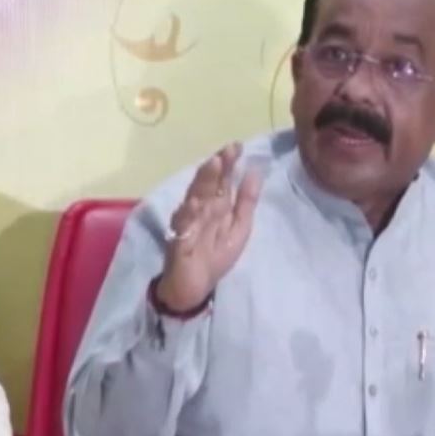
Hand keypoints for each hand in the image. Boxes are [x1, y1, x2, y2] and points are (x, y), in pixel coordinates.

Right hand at [155, 143, 262, 313]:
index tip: (237, 146)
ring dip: (203, 182)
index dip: (228, 164)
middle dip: (217, 167)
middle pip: (208, 185)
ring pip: (195, 199)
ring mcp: (188, 224)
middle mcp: (199, 211)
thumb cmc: (215, 256)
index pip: (221, 180)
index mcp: (215, 206)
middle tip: (228, 150)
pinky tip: (194, 203)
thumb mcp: (239, 228)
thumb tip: (255, 172)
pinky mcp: (179, 242)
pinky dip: (188, 215)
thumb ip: (246, 202)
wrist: (193, 288)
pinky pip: (183, 228)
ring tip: (213, 164)